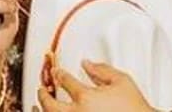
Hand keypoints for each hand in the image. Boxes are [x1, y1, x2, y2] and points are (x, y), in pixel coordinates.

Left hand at [36, 60, 154, 111]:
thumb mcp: (122, 82)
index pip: (66, 81)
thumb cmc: (135, 109)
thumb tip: (87, 64)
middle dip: (43, 94)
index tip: (57, 72)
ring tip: (37, 105)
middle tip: (42, 89)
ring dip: (40, 109)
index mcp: (86, 97)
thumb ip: (102, 70)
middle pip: (49, 103)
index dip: (59, 74)